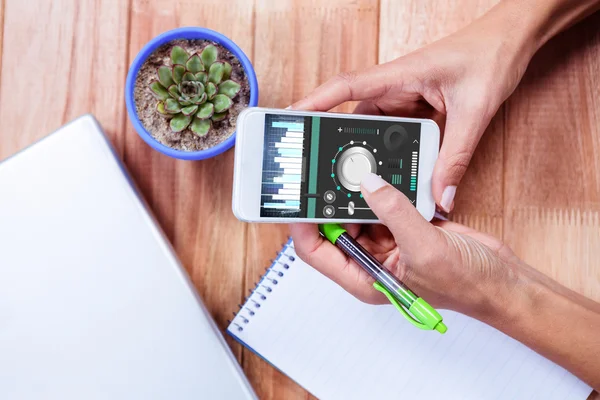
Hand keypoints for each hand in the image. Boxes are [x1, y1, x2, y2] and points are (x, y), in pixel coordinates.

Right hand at [290, 11, 535, 211]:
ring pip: (375, 133)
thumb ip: (456, 156)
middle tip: (326, 175)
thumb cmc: (490, 55)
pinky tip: (396, 177)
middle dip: (340, 146)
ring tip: (363, 184)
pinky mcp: (415, 110)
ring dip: (371, 157)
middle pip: (354, 119)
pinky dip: (394, 157)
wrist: (512, 41)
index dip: (314, 103)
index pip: (345, 88)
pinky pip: (396, 137)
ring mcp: (403, 100)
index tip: (289, 119)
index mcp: (398, 76)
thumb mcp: (474, 110)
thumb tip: (442, 195)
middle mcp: (394, 88)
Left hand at [290, 173, 520, 317]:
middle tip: (321, 170)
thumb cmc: (466, 284)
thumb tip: (368, 184)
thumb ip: (395, 214)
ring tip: (346, 164)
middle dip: (327, 201)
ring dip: (353, 191)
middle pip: (333, 225)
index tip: (299, 197)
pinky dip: (381, 187)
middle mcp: (369, 260)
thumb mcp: (425, 250)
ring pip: (357, 210)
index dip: (302, 225)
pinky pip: (383, 202)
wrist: (501, 281)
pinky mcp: (404, 226)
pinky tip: (378, 169)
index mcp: (364, 277)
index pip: (316, 251)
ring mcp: (386, 241)